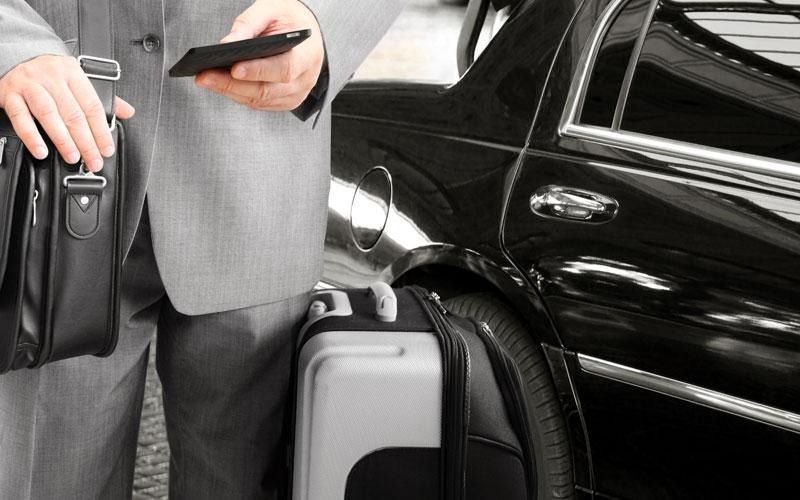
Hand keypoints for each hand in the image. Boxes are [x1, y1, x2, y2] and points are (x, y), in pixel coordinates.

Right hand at [0, 55, 133, 171]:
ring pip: (49, 115)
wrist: (14, 54)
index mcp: (72, 73)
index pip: (92, 106)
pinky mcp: (9, 94)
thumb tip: (127, 112)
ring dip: (63, 140)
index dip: (101, 131)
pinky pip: (20, 118)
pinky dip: (32, 137)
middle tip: (93, 160)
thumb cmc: (49, 72)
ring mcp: (29, 85)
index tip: (107, 149)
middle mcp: (51, 78)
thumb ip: (100, 97)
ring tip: (73, 157)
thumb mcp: (77, 78)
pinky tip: (41, 150)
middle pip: (73, 114)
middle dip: (86, 142)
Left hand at [195, 0, 324, 111]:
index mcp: (307, 56)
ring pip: (260, 100)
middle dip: (232, 84)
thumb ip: (249, 24)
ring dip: (230, 91)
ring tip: (206, 79)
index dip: (258, 71)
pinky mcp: (285, 101)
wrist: (305, 33)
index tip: (233, 68)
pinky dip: (238, 95)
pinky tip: (220, 84)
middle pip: (267, 90)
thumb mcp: (272, 10)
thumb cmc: (289, 19)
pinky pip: (259, 103)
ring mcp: (296, 94)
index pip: (284, 69)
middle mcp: (304, 80)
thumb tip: (226, 45)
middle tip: (205, 76)